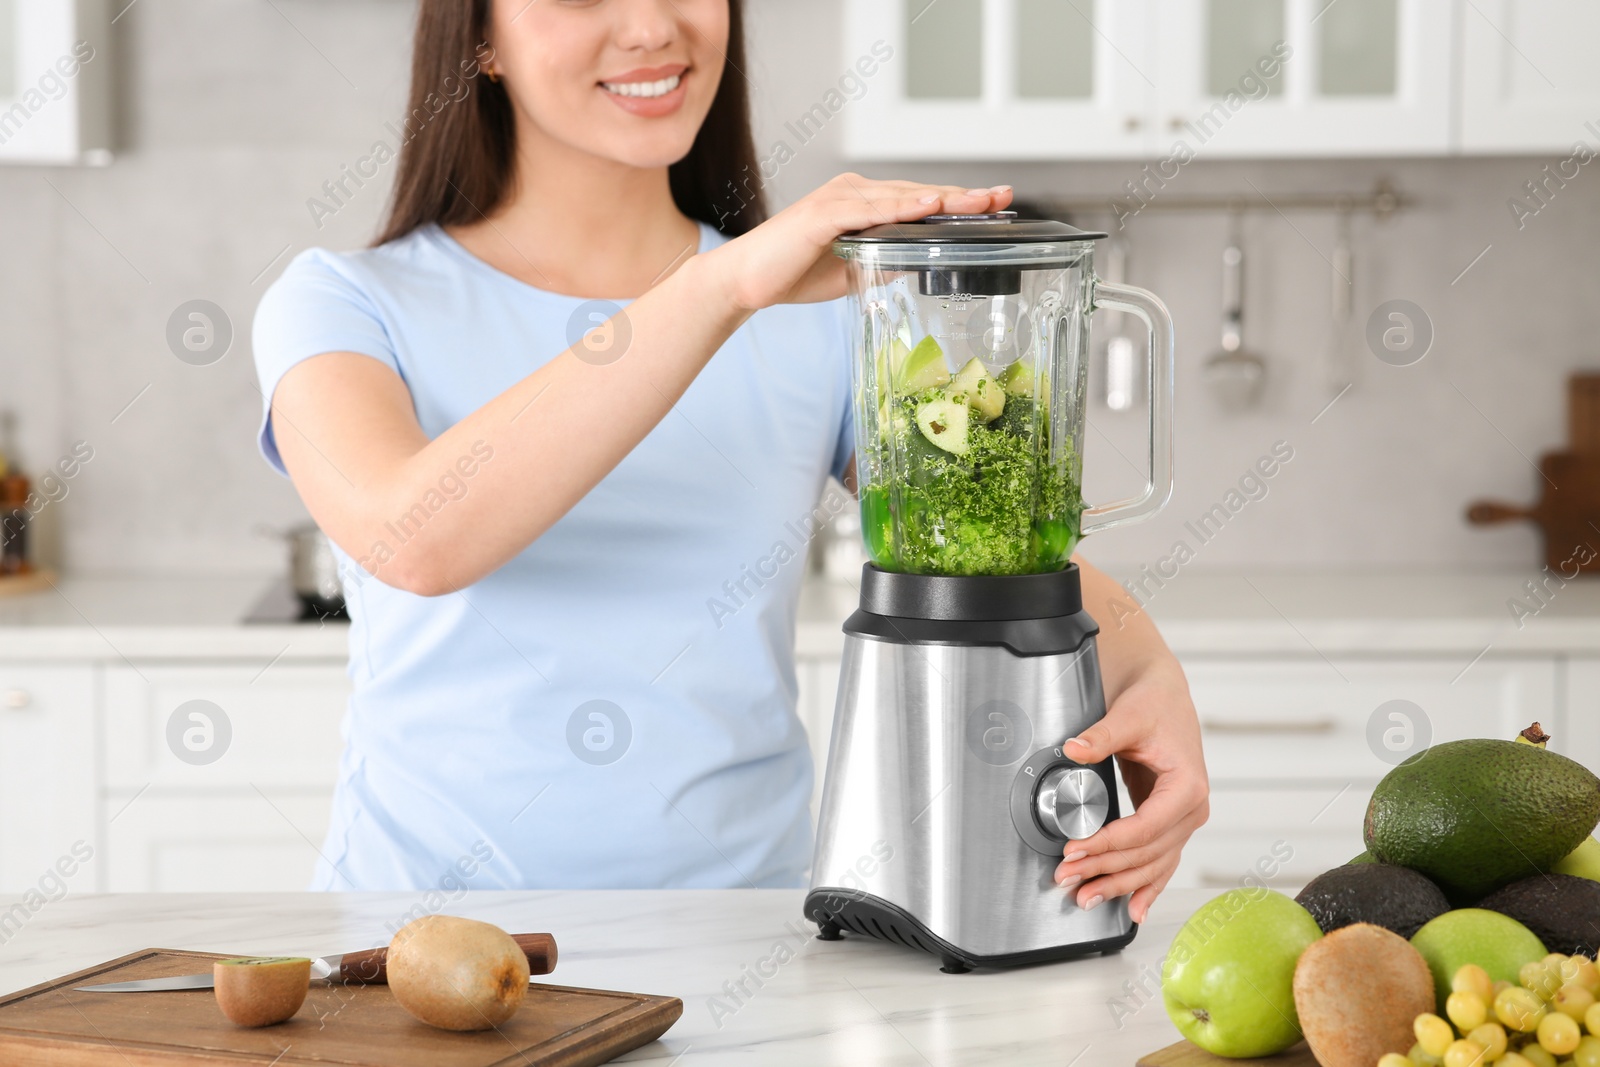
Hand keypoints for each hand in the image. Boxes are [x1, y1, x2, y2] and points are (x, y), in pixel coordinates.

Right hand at [698, 173, 1012, 310]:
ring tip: (979, 202)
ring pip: (902, 196)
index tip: (997, 203)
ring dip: (943, 199)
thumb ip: (885, 259)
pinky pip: (871, 209)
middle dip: (964, 197)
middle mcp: (854, 192)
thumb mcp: (854, 269)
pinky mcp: (824, 214)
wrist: (747, 282)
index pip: (919, 200)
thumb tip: (920, 261)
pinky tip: (930, 206)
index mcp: (863, 203)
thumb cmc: (795, 273)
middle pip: (919, 192)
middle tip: (1003, 198)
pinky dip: (903, 208)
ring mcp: (839, 199)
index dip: (959, 202)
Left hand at [1051, 659, 1209, 923]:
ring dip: (1118, 885)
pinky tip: (1132, 910)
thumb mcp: (1128, 716)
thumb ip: (1101, 736)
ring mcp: (1183, 820)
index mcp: (1187, 787)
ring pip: (1152, 865)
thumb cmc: (1154, 704)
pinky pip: (1161, 863)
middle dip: (1103, 869)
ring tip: (1085, 898)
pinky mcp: (1170, 823)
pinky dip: (1146, 888)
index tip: (1073, 851)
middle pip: (1145, 854)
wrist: (1164, 696)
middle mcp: (1191, 810)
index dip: (1106, 845)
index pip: (1143, 829)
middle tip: (1066, 877)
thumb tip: (1074, 749)